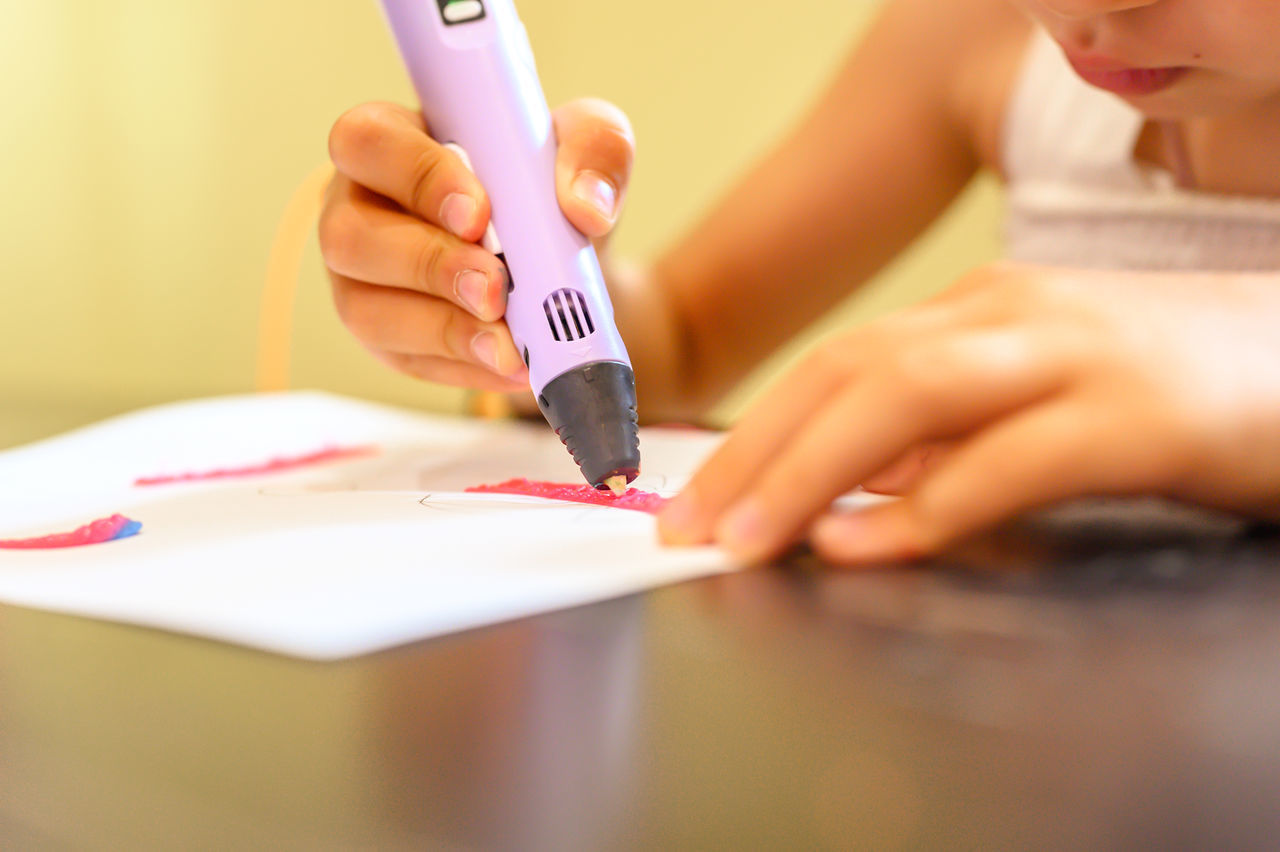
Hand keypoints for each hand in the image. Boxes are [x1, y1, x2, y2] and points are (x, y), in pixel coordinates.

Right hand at [319, 98, 633, 390]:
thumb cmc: (549, 189)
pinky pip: (408, 362)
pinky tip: (513, 365)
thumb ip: (595, 148)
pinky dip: (466, 367)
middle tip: (497, 290)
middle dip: (431, 267)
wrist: (567, 268)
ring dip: (446, 330)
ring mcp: (362, 281)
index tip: (480, 213)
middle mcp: (358, 209)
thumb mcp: (586, 146)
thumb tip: (586, 208)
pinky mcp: (388, 341)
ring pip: (368, 312)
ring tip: (511, 344)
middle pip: (350, 237)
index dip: (415, 177)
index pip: (367, 141)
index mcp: (392, 141)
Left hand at [659, 262, 1279, 563]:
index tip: (695, 500)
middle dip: (754, 454)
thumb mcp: (1033, 401)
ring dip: (810, 473)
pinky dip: (928, 506)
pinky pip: (1011, 460)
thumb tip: (848, 491)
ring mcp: (1072, 357)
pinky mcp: (1137, 417)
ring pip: (908, 398)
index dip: (752, 433)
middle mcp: (1009, 319)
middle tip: (689, 528)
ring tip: (745, 539)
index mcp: (978, 315)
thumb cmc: (1166, 389)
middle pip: (850, 373)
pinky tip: (866, 546)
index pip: (836, 364)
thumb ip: (945, 438)